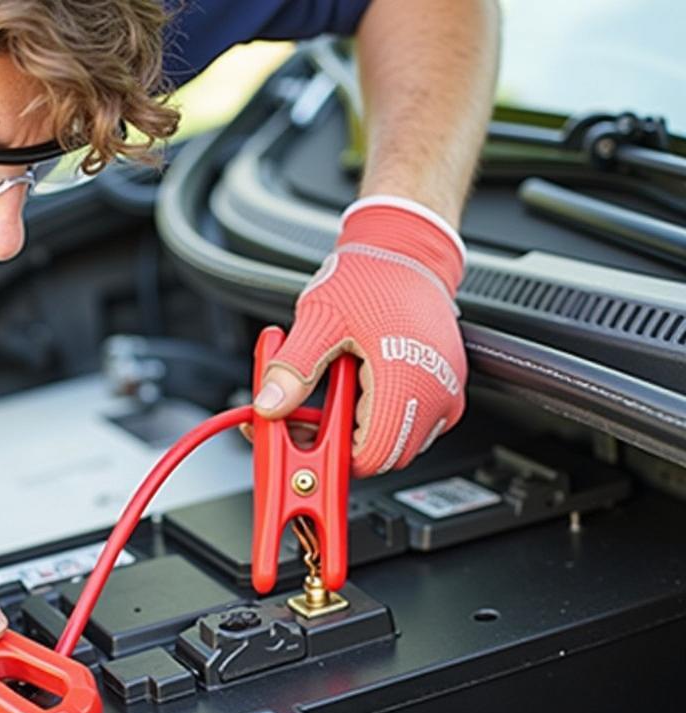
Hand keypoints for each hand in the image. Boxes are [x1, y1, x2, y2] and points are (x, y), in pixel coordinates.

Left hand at [253, 196, 466, 475]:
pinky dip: (381, 419)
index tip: (308, 442)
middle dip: (345, 447)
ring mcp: (445, 394)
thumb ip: (293, 367)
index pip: (373, 456)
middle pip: (385, 457)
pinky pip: (412, 426)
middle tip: (311, 420)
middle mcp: (435, 394)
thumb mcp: (320, 318)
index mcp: (407, 380)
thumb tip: (270, 405)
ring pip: (399, 445)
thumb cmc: (371, 276)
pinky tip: (358, 392)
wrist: (405, 251)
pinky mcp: (445, 389)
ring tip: (336, 400)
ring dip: (363, 434)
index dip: (335, 458)